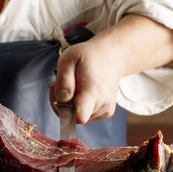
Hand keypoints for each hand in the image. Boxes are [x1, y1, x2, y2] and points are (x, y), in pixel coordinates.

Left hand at [48, 15, 172, 123]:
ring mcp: (104, 110)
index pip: (81, 115)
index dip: (67, 115)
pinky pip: (82, 116)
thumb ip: (63, 80)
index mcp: (93, 89)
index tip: (62, 110)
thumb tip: (62, 98)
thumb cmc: (89, 54)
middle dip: (59, 103)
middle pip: (73, 117)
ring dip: (66, 103)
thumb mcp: (68, 58)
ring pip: (77, 117)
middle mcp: (101, 103)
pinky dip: (75, 105)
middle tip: (57, 83)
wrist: (115, 54)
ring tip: (70, 83)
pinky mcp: (104, 112)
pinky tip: (78, 90)